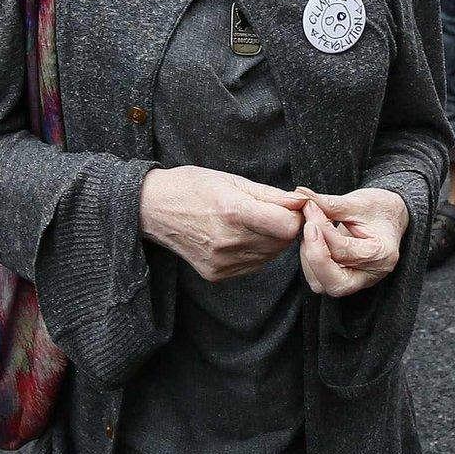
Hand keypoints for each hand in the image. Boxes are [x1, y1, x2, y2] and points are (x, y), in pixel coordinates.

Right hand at [140, 166, 306, 281]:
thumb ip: (270, 194)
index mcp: (233, 211)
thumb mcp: (231, 179)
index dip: (295, 215)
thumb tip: (302, 202)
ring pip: (270, 256)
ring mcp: (221, 262)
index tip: (289, 205)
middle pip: (282, 243)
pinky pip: (253, 265)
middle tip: (271, 210)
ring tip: (252, 221)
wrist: (152, 209)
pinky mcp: (217, 274)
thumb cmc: (191, 186)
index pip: (288, 227)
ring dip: (271, 240)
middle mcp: (227, 241)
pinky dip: (255, 251)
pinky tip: (239, 235)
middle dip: (284, 226)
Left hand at [293, 186, 406, 296]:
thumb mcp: (359, 201)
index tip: (309, 206)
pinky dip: (310, 262)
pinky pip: (320, 281)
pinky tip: (313, 241)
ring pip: (323, 285)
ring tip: (311, 230)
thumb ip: (330, 203)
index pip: (342, 249)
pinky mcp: (344, 279)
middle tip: (307, 227)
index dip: (320, 227)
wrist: (390, 216)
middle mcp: (370, 274)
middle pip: (336, 284)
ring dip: (309, 259)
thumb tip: (301, 195)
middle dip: (315, 256)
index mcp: (381, 255)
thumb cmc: (379, 208)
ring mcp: (357, 281)